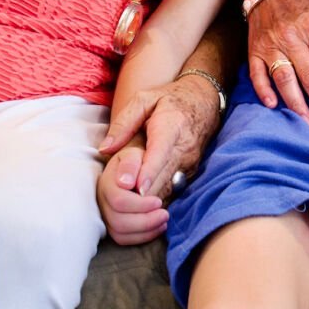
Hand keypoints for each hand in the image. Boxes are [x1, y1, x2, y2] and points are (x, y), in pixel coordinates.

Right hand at [95, 141, 168, 245]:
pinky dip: (142, 237)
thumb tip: (126, 183)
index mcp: (106, 183)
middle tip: (165, 214)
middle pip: (118, 221)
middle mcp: (102, 201)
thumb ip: (131, 165)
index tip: (158, 201)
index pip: (118, 201)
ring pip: (120, 233)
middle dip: (145, 221)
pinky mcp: (113, 225)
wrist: (133, 168)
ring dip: (145, 231)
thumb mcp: (135, 154)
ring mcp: (106, 215)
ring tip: (164, 221)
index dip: (140, 205)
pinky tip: (158, 227)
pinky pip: (123, 239)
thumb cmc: (136, 160)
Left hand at [99, 70, 221, 195]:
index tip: (137, 190)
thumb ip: (123, 123)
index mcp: (172, 126)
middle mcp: (184, 148)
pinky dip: (158, 197)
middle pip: (163, 177)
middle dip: (144, 194)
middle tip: (122, 204)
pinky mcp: (191, 172)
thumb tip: (105, 148)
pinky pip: (173, 189)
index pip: (160, 153)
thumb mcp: (144, 100)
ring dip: (150, 200)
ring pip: (169, 188)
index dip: (149, 172)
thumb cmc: (170, 99)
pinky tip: (142, 206)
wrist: (204, 101)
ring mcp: (190, 162)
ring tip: (128, 208)